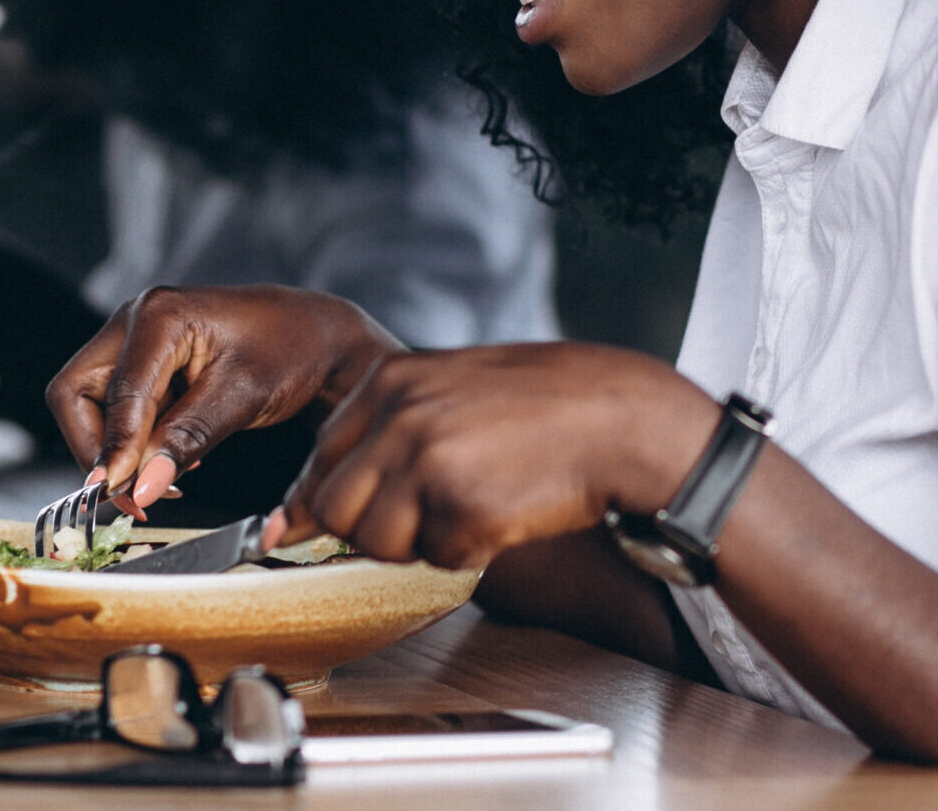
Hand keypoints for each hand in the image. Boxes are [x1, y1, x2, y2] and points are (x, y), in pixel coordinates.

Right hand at [45, 285, 402, 511]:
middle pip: (76, 393)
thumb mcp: (243, 397)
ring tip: (165, 480)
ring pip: (89, 406)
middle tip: (133, 495)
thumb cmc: (291, 351)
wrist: (319, 338)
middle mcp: (137, 320)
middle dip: (98, 449)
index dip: (112, 448)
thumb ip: (187, 439)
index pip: (113, 392)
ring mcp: (137, 340)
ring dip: (117, 451)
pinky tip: (173, 460)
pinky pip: (116, 410)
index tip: (121, 494)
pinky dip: (134, 444)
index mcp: (160, 315)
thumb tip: (142, 486)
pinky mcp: (146, 364)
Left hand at [272, 341, 718, 570]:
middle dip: (372, 529)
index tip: (312, 525)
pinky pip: (440, 558)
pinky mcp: (464, 509)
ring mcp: (429, 462)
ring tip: (477, 505)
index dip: (320, 500)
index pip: (321, 456)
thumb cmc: (549, 403)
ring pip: (378, 542)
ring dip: (422, 542)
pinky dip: (471, 551)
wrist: (625, 419)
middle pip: (335, 508)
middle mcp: (399, 416)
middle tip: (425, 520)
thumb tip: (319, 496)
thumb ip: (392, 424)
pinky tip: (508, 513)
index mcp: (391, 378)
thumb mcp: (457, 385)